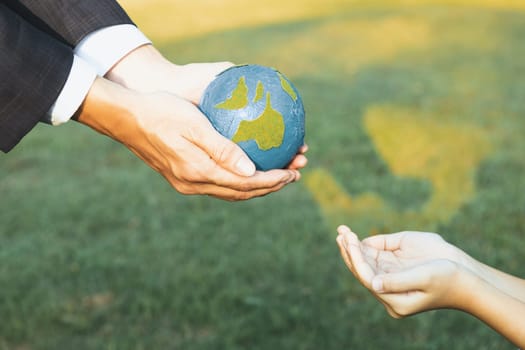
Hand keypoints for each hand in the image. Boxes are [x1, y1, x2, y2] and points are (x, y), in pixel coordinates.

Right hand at [106, 44, 307, 171]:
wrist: (126, 118)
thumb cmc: (160, 112)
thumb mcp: (194, 124)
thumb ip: (222, 149)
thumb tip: (252, 171)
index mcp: (199, 172)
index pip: (246, 183)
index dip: (273, 180)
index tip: (294, 172)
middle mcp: (193, 184)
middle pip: (242, 192)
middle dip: (272, 185)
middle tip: (295, 173)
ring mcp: (186, 183)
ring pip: (230, 191)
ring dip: (257, 185)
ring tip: (279, 174)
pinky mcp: (182, 178)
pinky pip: (219, 184)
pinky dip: (239, 181)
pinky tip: (249, 170)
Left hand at [336, 225, 471, 317]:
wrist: (468, 276)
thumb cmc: (449, 278)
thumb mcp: (424, 278)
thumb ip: (398, 281)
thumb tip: (373, 284)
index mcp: (395, 300)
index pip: (367, 278)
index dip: (357, 259)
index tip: (350, 241)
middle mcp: (389, 290)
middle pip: (361, 270)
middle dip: (350, 251)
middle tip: (341, 233)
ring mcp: (391, 276)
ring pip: (365, 261)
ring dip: (352, 246)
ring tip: (342, 232)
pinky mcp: (396, 264)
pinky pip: (374, 254)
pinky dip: (362, 244)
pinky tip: (352, 236)